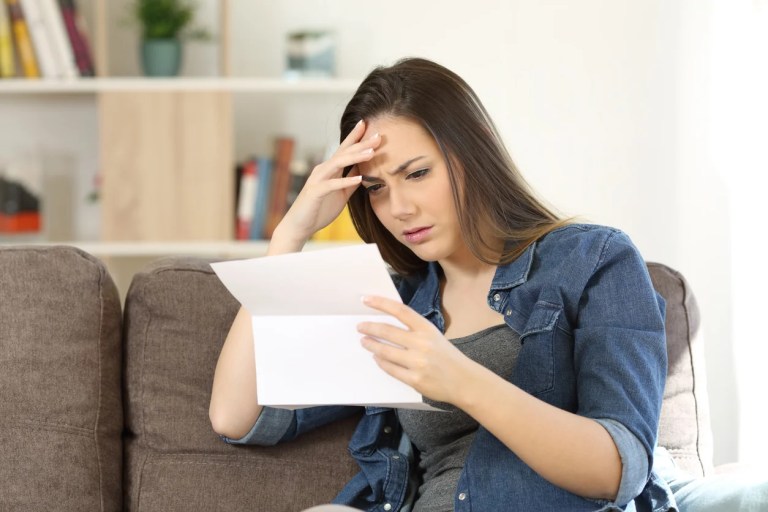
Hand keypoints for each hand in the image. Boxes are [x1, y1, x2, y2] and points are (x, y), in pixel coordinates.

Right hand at [274, 120, 379, 245]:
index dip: (356, 137)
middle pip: (344, 153)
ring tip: (371, 152)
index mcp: (330, 170)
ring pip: (338, 164)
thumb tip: (364, 172)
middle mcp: (323, 170)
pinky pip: (332, 185)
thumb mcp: (341, 194)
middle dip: (361, 144)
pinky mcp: (315, 192)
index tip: (368, 124)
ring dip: (355, 157)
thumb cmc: (319, 210)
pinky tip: (359, 179)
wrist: (299, 226)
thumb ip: (350, 182)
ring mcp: (318, 180)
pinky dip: (345, 181)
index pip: (344, 150)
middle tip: (378, 136)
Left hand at [357, 295, 479, 404]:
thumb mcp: (434, 336)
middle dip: (370, 328)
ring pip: (385, 352)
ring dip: (372, 345)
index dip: (381, 303)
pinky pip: (390, 369)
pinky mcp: (415, 379)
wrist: (464, 381)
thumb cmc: (447, 357)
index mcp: (427, 329)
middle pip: (388, 332)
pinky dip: (381, 362)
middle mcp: (422, 344)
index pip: (401, 311)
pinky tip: (377, 358)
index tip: (366, 299)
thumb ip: (414, 330)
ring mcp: (418, 363)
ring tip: (364, 341)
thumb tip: (386, 326)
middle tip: (360, 327)